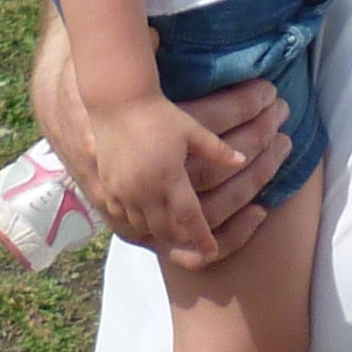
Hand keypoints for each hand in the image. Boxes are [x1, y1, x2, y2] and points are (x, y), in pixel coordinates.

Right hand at [53, 68, 287, 268]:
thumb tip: (242, 160)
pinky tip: (147, 213)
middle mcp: (144, 190)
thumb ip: (216, 150)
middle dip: (182, 236)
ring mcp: (123, 191)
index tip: (212, 249)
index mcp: (169, 177)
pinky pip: (123, 217)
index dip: (202, 237)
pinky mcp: (108, 188)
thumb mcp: (191, 130)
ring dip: (159, 230)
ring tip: (173, 227)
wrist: (116, 102)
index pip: (190, 218)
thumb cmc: (158, 113)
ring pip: (144, 227)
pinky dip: (137, 221)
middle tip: (194, 237)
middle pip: (166, 229)